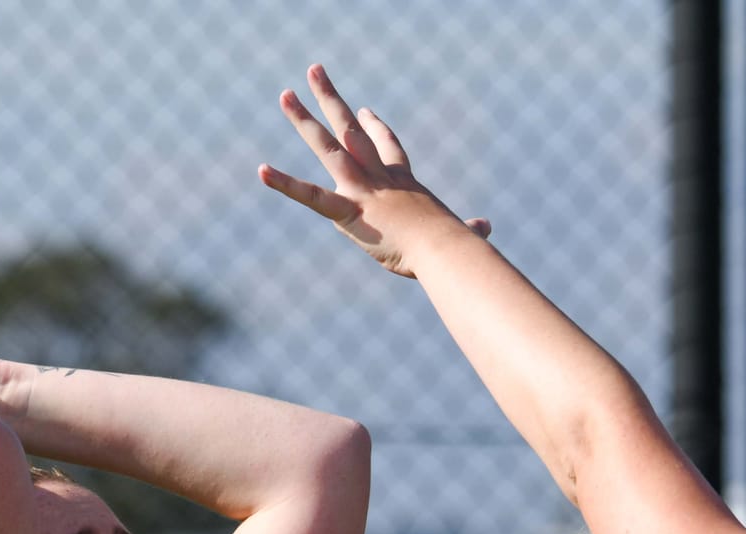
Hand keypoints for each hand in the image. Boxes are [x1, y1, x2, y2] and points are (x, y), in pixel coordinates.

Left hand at [259, 64, 489, 278]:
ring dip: (304, 120)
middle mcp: (379, 177)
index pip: (389, 148)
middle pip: (352, 131)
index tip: (364, 111)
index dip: (376, 128)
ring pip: (328, 147)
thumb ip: (471, 232)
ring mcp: (362, 190)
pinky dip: (285, 184)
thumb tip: (484, 229)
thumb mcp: (462, 236)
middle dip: (332, 100)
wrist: (444, 248)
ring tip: (285, 94)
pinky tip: (261, 170)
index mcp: (404, 183)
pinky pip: (312, 196)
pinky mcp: (348, 211)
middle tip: (314, 72)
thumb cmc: (454, 248)